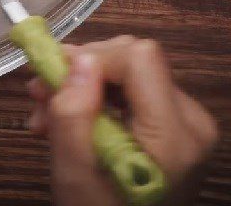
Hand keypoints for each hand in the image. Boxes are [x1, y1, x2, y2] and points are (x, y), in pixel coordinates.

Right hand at [27, 36, 217, 205]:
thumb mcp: (74, 172)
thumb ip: (73, 114)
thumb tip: (78, 60)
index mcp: (174, 135)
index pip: (139, 58)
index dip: (93, 58)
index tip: (54, 78)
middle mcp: (191, 121)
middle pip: (133, 58)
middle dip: (80, 71)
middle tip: (39, 94)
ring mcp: (186, 123)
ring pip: (127, 70)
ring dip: (81, 84)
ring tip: (46, 113)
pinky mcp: (174, 125)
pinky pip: (132, 89)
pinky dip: (96, 97)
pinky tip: (67, 118)